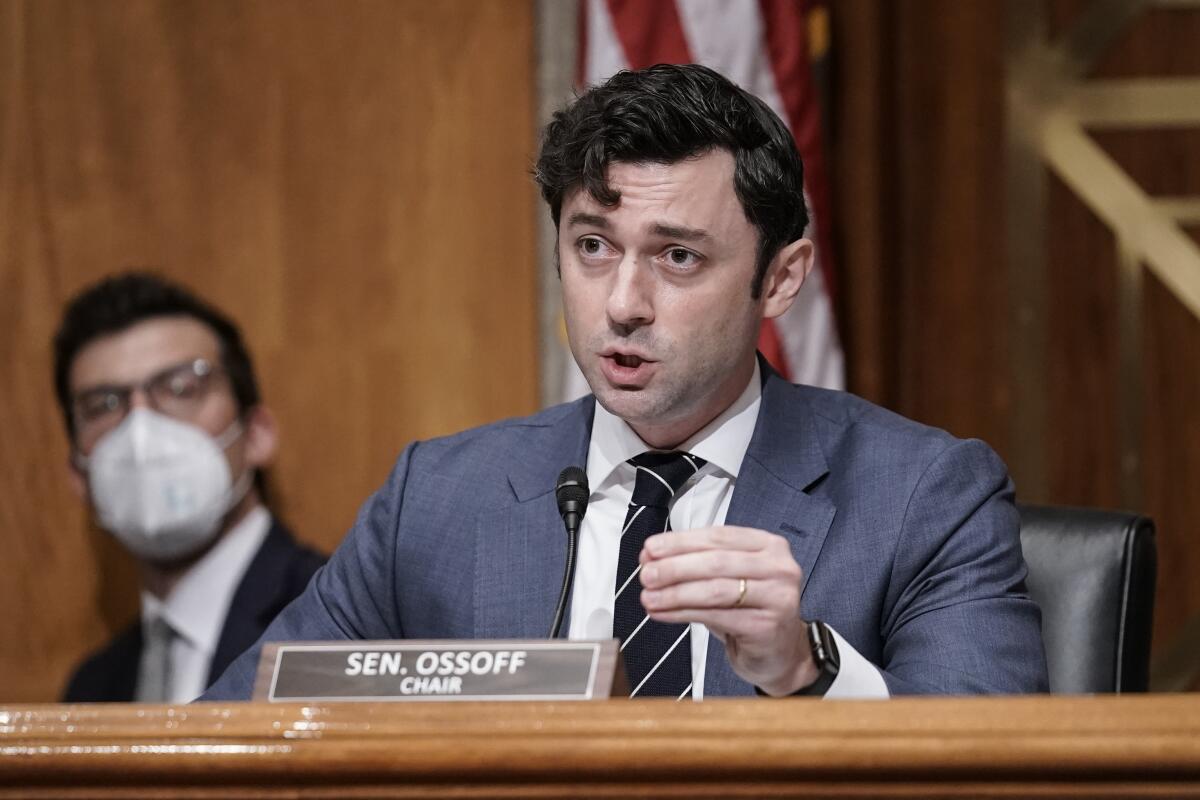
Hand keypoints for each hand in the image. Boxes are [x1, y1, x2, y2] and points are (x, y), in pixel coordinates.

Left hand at [638, 525, 818, 694]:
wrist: (782, 654)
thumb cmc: (751, 610)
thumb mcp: (727, 579)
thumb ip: (695, 564)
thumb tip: (650, 557)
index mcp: (769, 545)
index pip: (718, 536)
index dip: (680, 541)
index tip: (650, 548)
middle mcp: (779, 567)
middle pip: (716, 562)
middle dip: (674, 567)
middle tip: (646, 573)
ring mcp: (778, 597)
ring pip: (714, 590)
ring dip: (675, 593)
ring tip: (648, 596)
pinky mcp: (767, 626)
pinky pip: (716, 616)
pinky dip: (683, 613)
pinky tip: (662, 613)